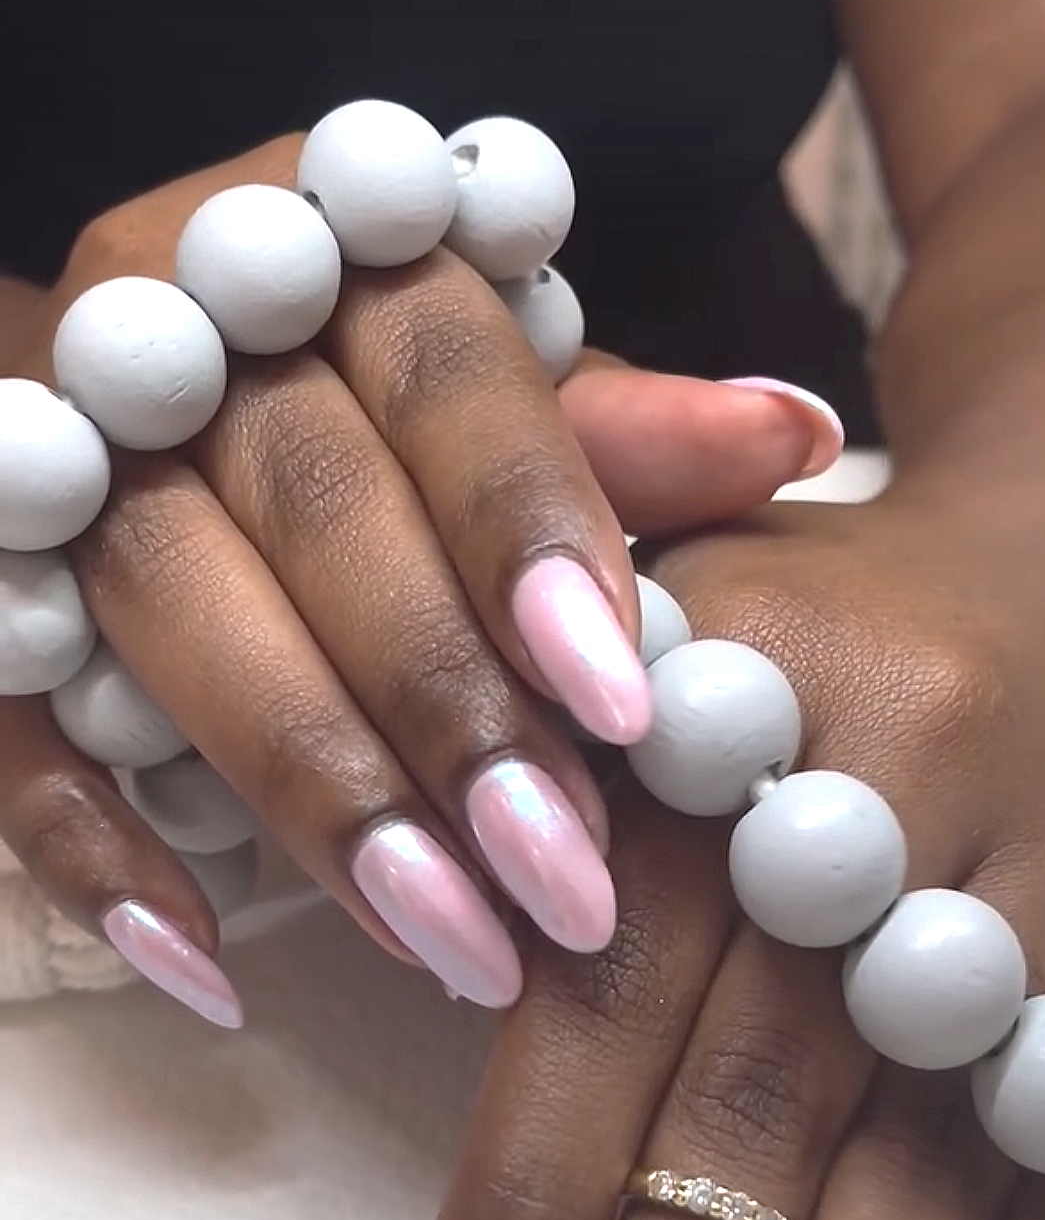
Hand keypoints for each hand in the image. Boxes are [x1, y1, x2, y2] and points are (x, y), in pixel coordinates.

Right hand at [0, 137, 839, 1021]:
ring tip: (454, 943)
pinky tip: (215, 968)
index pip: (442, 374)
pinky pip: (14, 727)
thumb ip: (616, 433)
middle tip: (563, 879)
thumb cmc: (368, 416)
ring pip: (172, 613)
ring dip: (318, 792)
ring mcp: (56, 463)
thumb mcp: (496, 407)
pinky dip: (100, 853)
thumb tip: (792, 432)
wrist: (146, 391)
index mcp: (330, 250)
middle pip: (312, 508)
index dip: (531, 531)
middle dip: (445, 708)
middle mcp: (177, 330)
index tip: (624, 703)